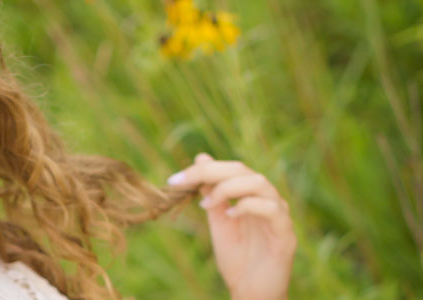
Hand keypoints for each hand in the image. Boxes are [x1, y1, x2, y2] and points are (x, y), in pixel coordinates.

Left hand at [167, 153, 296, 299]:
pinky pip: (273, 209)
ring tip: (207, 204)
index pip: (229, 169)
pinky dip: (249, 207)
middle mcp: (267, 200)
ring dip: (228, 188)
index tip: (174, 180)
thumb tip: (201, 159)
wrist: (251, 291)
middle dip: (210, 172)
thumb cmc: (237, 258)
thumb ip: (211, 193)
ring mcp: (279, 215)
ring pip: (259, 183)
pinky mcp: (286, 233)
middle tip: (185, 182)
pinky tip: (230, 215)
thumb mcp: (218, 221)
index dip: (202, 170)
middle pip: (243, 170)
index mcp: (251, 195)